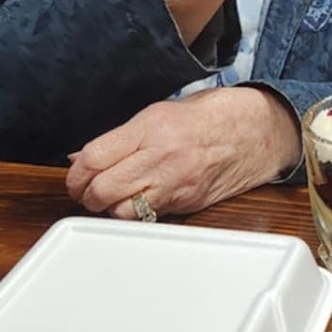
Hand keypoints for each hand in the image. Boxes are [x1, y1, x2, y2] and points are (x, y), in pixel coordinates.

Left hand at [66, 86, 300, 219]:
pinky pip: (146, 219)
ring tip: (111, 199)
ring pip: (121, 212)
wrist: (256, 130)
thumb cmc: (211, 115)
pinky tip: (135, 204)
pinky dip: (133, 216)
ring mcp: (175, 183)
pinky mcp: (186, 203)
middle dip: (87, 194)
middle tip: (87, 191)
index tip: (75, 176)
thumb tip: (83, 158)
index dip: (76, 174)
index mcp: (151, 126)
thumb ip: (121, 137)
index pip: (94, 158)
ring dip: (108, 209)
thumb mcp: (161, 112)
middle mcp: (161, 156)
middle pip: (102, 189)